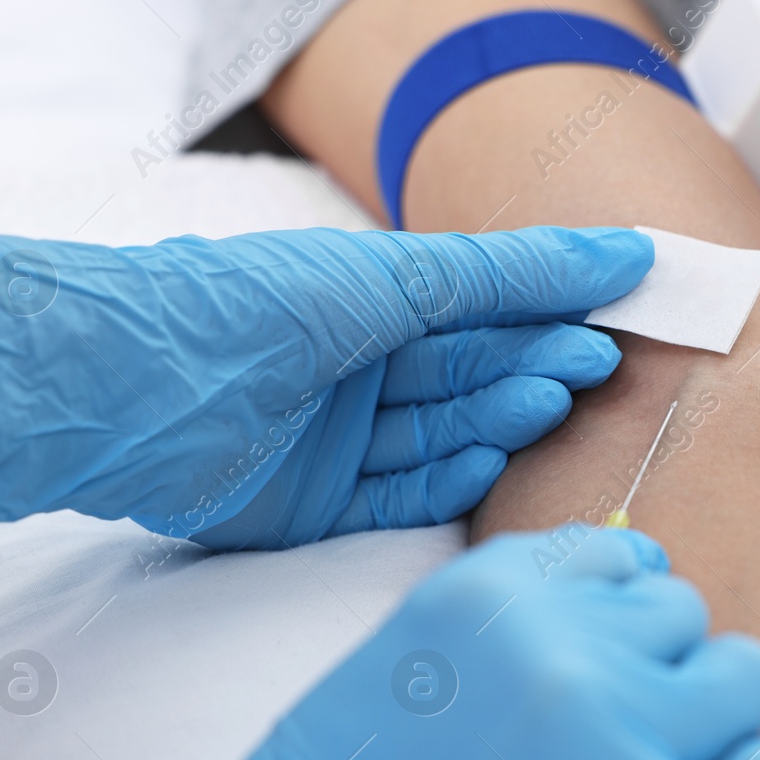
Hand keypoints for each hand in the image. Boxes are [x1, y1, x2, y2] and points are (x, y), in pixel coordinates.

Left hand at [0, 221, 649, 545]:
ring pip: (443, 433)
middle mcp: (353, 371)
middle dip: (532, 365)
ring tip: (549, 399)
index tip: (614, 315)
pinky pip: (402, 496)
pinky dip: (450, 478)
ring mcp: (336, 440)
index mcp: (365, 303)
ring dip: (499, 416)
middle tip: (593, 364)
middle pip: (466, 373)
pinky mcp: (316, 507)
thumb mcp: (397, 274)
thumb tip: (623, 252)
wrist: (136, 386)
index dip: (545, 311)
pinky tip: (492, 455)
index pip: (478, 309)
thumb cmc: (258, 303)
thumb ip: (510, 271)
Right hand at [33, 527, 759, 759]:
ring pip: (746, 680)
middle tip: (615, 745)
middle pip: (686, 616)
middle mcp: (563, 643)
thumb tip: (635, 581)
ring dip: (711, 727)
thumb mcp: (412, 660)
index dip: (621, 620)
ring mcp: (623, 731)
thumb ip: (515, 617)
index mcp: (491, 592)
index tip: (605, 669)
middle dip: (660, 673)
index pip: (624, 559)